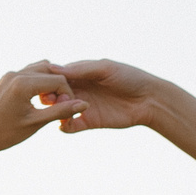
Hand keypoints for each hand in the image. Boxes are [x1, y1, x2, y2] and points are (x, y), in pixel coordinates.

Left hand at [0, 61, 84, 157]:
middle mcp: (16, 74)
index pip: (57, 80)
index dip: (68, 94)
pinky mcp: (6, 78)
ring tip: (52, 102)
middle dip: (60, 85)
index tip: (69, 109)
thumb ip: (61, 111)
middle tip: (62, 104)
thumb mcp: (36, 123)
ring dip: (50, 82)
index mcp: (23, 84)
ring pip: (39, 68)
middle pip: (50, 70)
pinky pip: (28, 73)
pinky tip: (41, 98)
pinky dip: (39, 82)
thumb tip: (84, 105)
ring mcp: (9, 75)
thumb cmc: (7, 133)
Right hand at [52, 59, 169, 132]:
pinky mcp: (89, 122)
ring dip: (56, 110)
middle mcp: (79, 89)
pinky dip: (64, 126)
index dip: (49, 80)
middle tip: (51, 99)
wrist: (149, 100)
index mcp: (80, 74)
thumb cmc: (130, 78)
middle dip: (50, 97)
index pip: (57, 76)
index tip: (46, 84)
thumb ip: (81, 70)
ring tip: (61, 109)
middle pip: (55, 94)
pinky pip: (71, 126)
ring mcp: (83, 106)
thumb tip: (53, 68)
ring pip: (60, 110)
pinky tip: (65, 123)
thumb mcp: (104, 69)